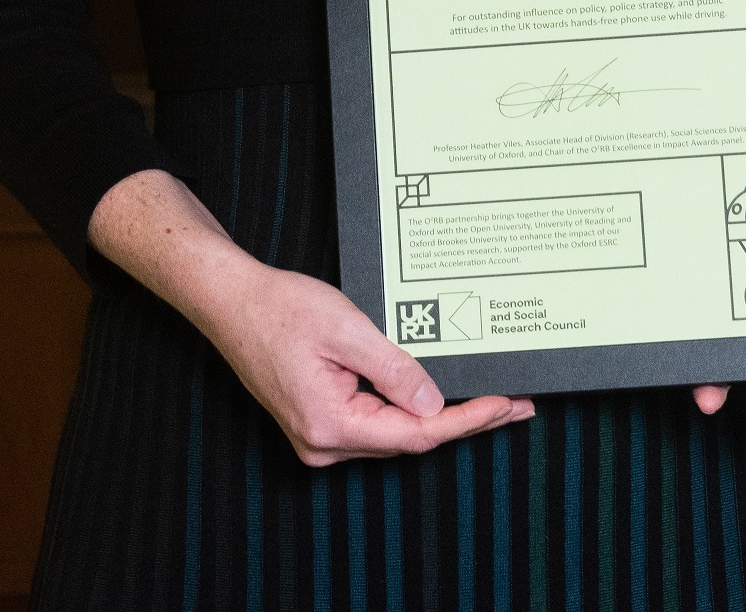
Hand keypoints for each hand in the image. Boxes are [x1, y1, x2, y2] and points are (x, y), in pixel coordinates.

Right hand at [90, 167, 533, 466]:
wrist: (230, 301)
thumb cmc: (279, 308)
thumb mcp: (348, 329)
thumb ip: (395, 369)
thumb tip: (435, 403)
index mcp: (331, 426)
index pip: (416, 435)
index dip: (467, 421)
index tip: (505, 405)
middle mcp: (324, 444)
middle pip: (408, 439)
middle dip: (463, 421)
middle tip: (515, 404)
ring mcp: (319, 437)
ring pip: (393, 433)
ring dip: (439, 417)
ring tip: (488, 400)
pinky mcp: (319, 422)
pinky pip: (374, 422)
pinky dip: (409, 410)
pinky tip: (437, 398)